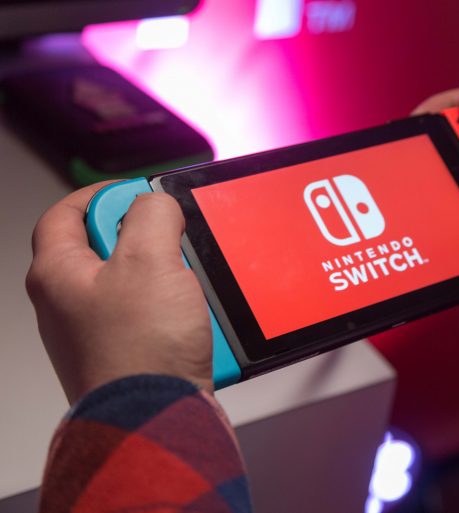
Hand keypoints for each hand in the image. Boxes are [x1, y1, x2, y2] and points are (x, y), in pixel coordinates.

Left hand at [26, 183, 212, 403]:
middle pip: (112, 250)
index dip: (104, 195)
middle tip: (174, 246)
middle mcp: (72, 305)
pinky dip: (184, 315)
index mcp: (59, 274)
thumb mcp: (150, 261)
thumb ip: (152, 216)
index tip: (137, 193)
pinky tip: (197, 323)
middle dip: (153, 244)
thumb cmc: (139, 354)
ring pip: (143, 285)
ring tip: (190, 294)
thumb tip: (155, 203)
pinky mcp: (133, 354)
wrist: (158, 421)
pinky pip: (161, 319)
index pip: (66, 214)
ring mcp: (102, 332)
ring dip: (176, 283)